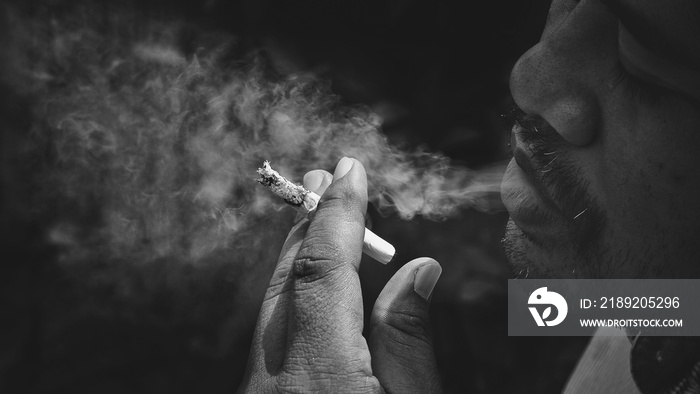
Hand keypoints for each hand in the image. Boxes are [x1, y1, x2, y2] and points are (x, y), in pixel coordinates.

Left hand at [238, 157, 442, 392]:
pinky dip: (295, 289)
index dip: (337, 216)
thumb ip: (408, 340)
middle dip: (309, 223)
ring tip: (321, 216)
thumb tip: (419, 269)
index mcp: (317, 375)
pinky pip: (273, 330)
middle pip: (285, 281)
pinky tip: (314, 282)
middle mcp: (271, 379)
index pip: (321, 272)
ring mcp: (256, 390)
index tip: (350, 170)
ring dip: (300, 253)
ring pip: (274, 304)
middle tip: (326, 177)